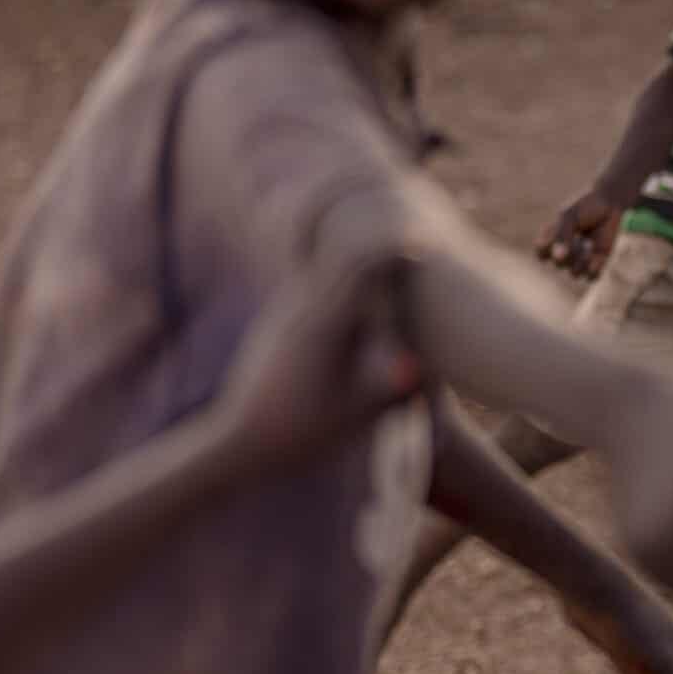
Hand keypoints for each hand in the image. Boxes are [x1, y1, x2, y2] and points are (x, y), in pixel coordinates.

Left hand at [220, 250, 422, 472]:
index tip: (429, 243)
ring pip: (326, 265)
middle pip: (340, 252)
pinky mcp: (284, 322)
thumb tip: (419, 368)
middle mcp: (299, 307)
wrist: (243, 442)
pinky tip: (370, 284)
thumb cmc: (306, 432)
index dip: (393, 250)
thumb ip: (390, 385)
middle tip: (418, 232)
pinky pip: (319, 282)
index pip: (358, 267)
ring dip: (361, 254)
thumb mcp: (356, 413)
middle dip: (378, 239)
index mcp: (320, 324)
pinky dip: (348, 275)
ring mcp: (287, 311)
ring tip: (398, 247)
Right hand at [540, 189, 623, 279]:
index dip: (546, 251)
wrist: (610, 204)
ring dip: (582, 261)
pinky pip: (592, 277)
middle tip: (578, 237)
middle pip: (559, 264)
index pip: (541, 254)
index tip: (556, 238)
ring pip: (575, 273)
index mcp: (553, 239)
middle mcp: (565, 251)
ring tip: (589, 244)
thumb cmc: (585, 208)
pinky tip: (598, 257)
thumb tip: (557, 256)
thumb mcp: (569, 217)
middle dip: (569, 252)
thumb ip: (561, 235)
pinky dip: (594, 270)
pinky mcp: (598, 261)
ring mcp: (581, 258)